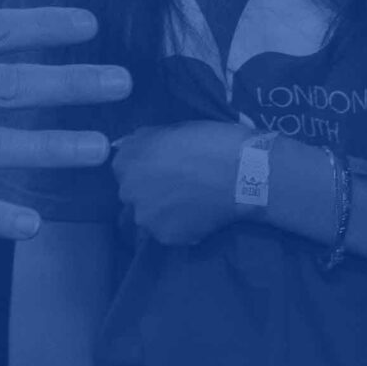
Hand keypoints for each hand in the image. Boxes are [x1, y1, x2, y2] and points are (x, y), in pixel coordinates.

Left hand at [111, 121, 249, 246]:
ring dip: (161, 212)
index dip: (144, 167)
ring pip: (146, 216)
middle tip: (176, 187)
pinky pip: (166, 232)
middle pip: (132, 194)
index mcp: (127, 160)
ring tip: (188, 204)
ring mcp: (145, 216)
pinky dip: (178, 226)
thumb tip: (133, 145)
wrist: (242, 172)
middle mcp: (127, 190)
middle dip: (149, 191)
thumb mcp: (173, 128)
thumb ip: (147, 140)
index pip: (123, 168)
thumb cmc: (211, 142)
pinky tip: (196, 215)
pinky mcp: (164, 237)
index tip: (162, 168)